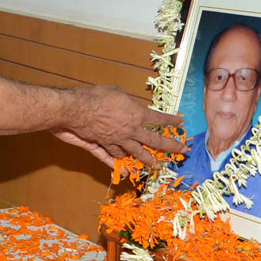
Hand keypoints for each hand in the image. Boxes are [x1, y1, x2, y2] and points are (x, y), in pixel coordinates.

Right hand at [59, 86, 184, 166]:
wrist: (77, 110)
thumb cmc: (97, 96)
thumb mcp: (116, 92)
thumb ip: (126, 100)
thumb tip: (127, 103)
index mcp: (137, 114)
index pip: (159, 119)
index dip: (171, 121)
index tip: (180, 124)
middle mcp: (132, 130)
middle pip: (155, 141)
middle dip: (171, 146)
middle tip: (183, 151)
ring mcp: (120, 140)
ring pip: (138, 153)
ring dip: (149, 160)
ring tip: (158, 166)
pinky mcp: (106, 145)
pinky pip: (115, 156)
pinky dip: (120, 162)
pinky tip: (125, 168)